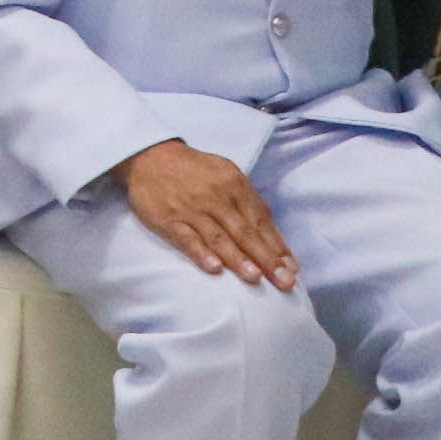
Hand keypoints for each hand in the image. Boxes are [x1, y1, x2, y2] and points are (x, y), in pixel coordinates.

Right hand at [114, 138, 295, 287]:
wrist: (148, 157)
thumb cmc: (193, 169)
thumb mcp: (226, 173)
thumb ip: (247, 199)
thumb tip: (269, 224)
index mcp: (234, 186)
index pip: (260, 221)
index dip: (277, 247)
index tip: (292, 269)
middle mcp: (216, 198)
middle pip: (244, 232)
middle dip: (266, 259)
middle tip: (284, 282)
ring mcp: (190, 209)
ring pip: (218, 237)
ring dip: (237, 259)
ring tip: (255, 278)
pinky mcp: (167, 219)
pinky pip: (186, 238)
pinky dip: (200, 253)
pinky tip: (214, 269)